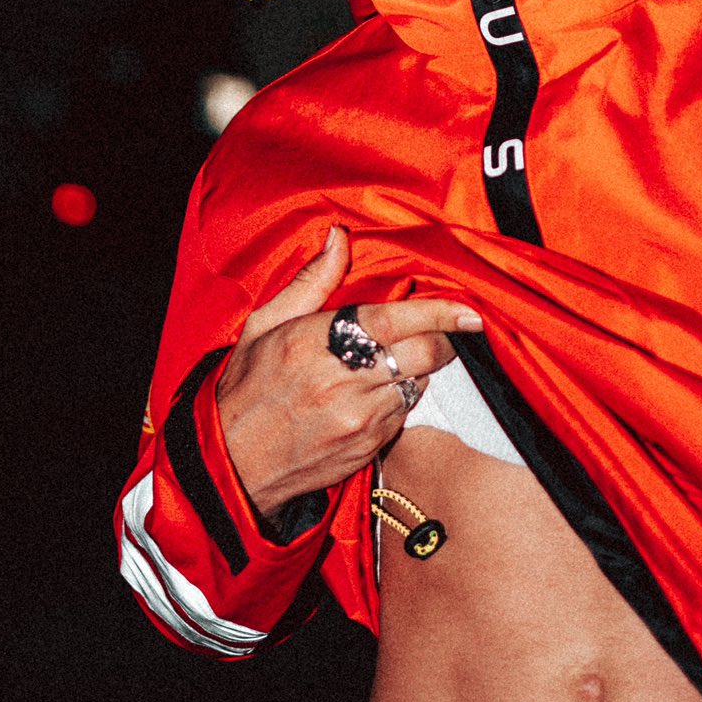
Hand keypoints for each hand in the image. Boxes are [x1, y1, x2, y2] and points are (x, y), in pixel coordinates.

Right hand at [216, 226, 482, 522]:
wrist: (232, 463)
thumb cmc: (247, 389)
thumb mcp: (265, 325)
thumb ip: (311, 281)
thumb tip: (338, 238)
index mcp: (316, 342)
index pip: (394, 320)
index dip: (439, 313)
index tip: (469, 311)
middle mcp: (343, 382)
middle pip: (423, 354)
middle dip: (442, 340)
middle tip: (444, 332)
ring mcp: (359, 419)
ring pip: (418, 384)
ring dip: (417, 370)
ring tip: (389, 363)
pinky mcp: (367, 448)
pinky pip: (404, 415)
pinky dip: (400, 399)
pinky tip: (376, 393)